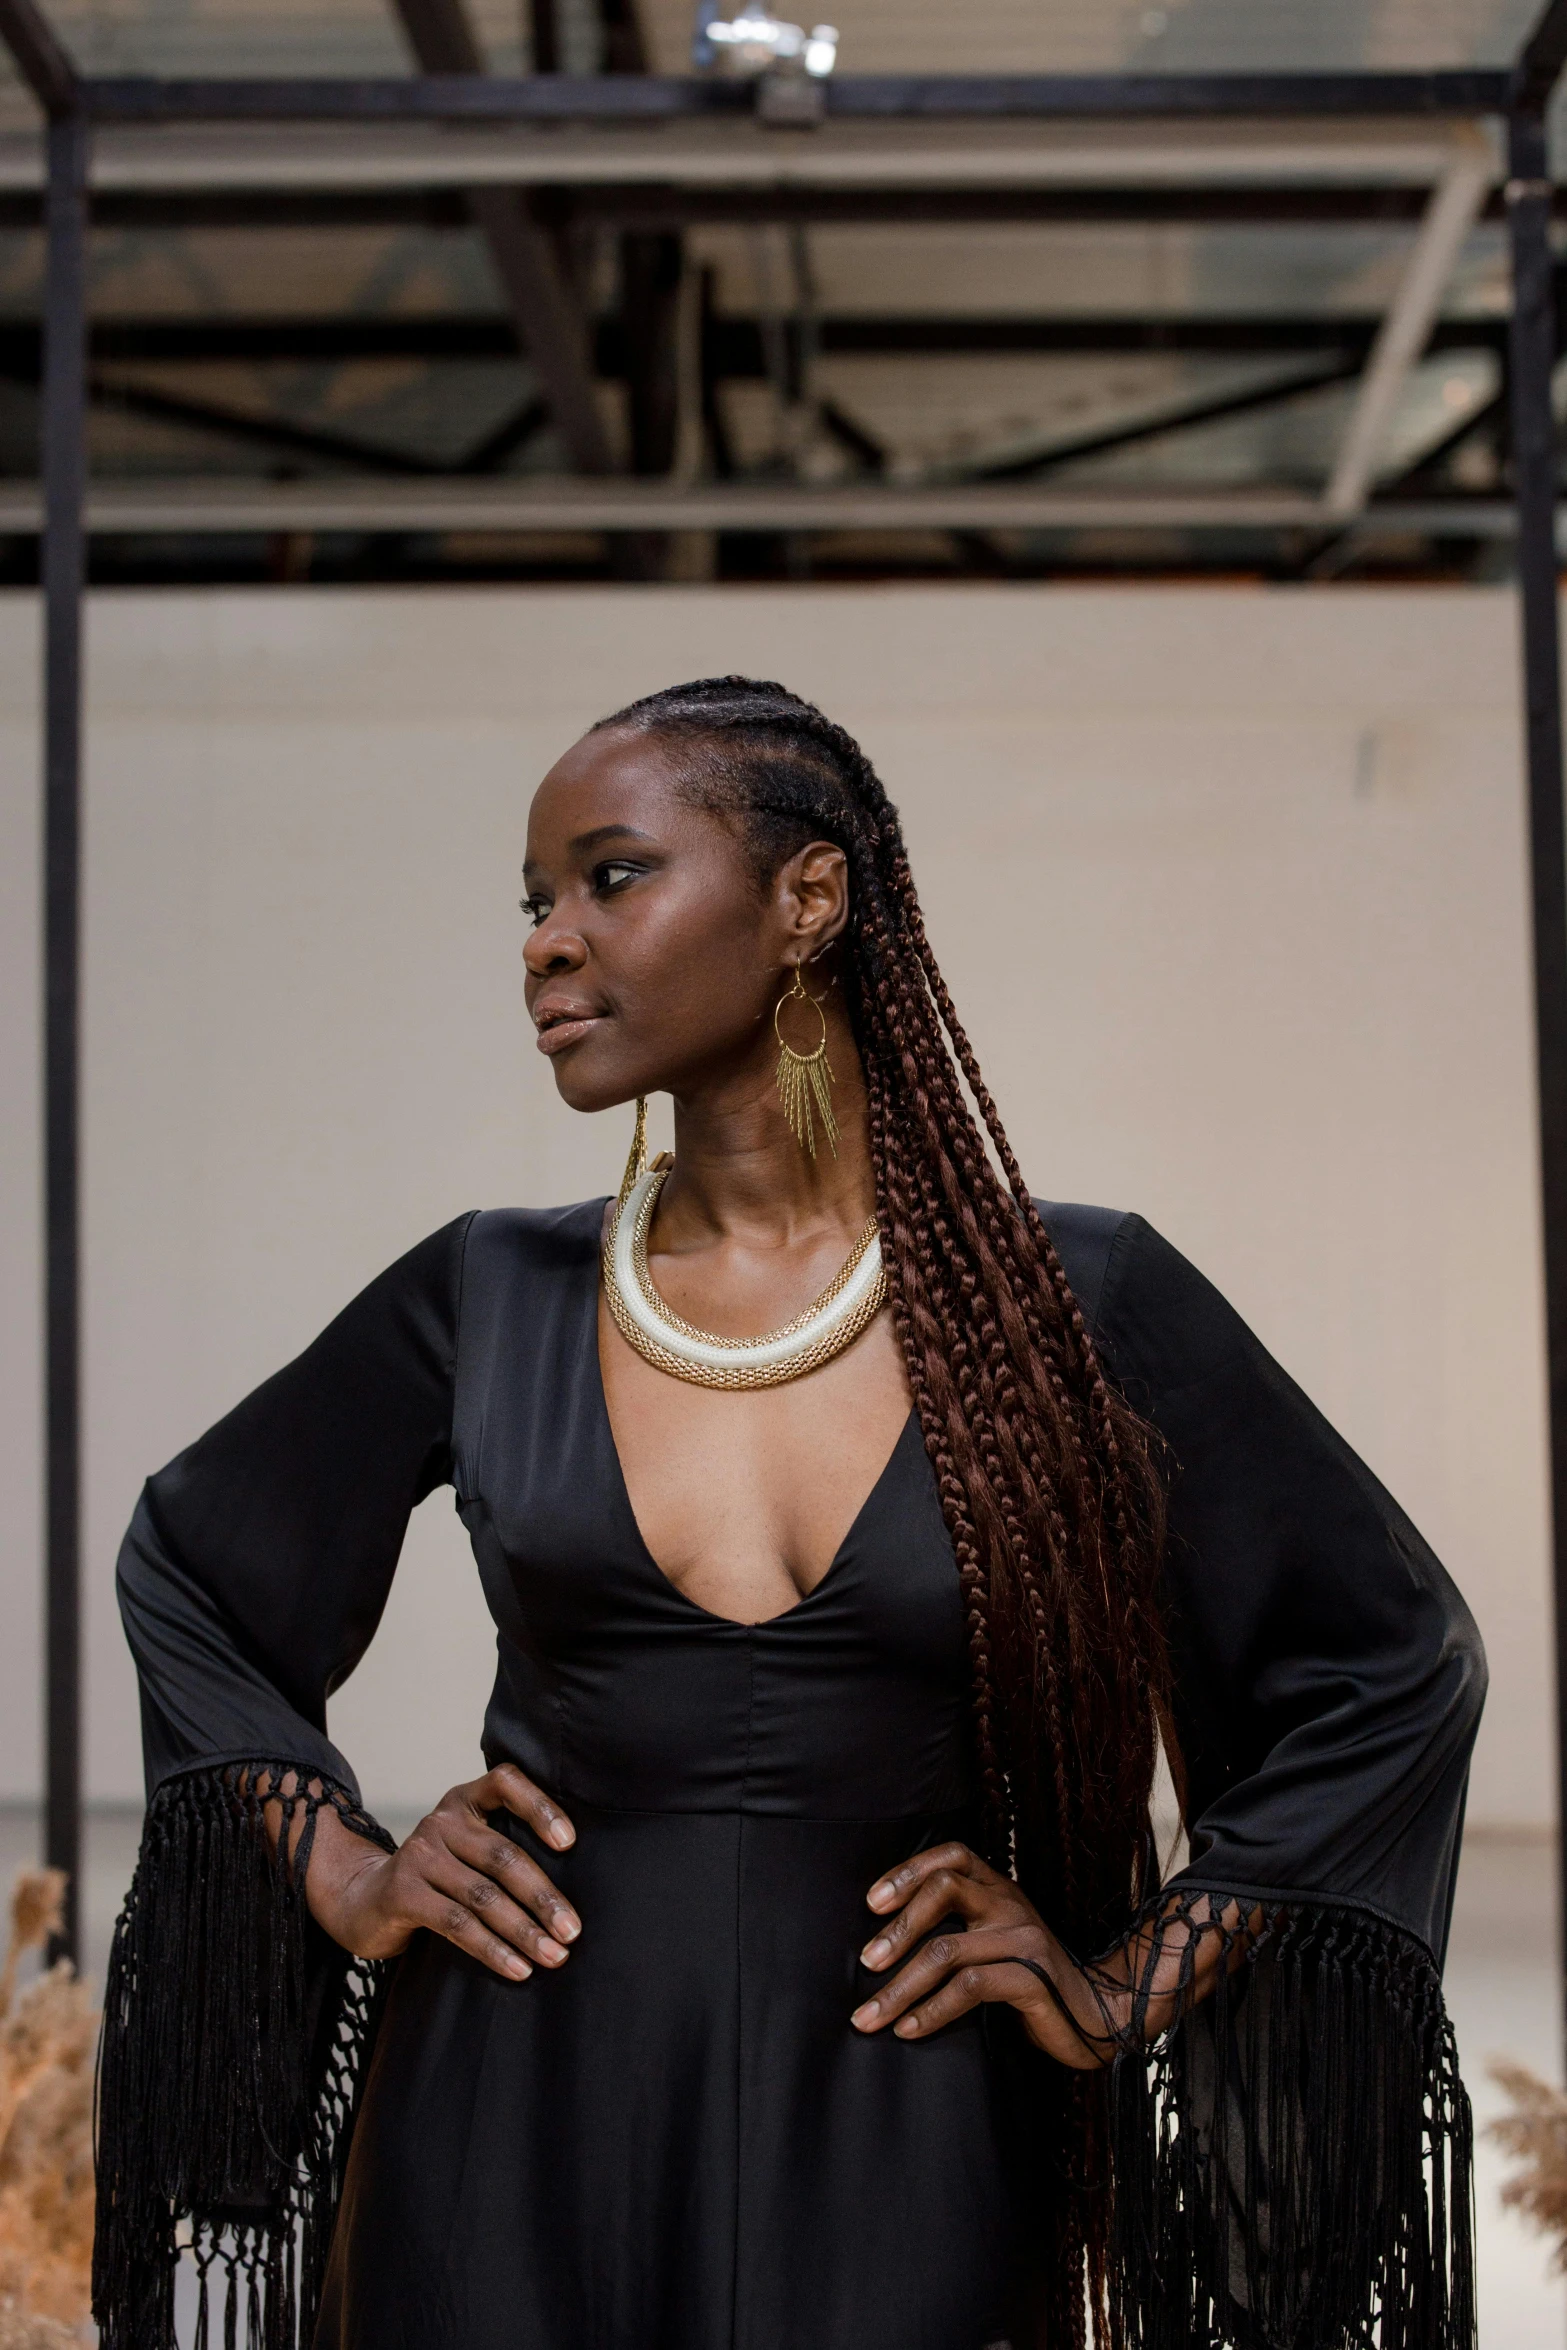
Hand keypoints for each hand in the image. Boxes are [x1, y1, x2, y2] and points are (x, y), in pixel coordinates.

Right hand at [304, 1764, 581, 1982]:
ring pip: (483, 1896)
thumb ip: (503, 1850)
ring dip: (524, 1931)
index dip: (539, 1807)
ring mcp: (419, 1855)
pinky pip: (457, 1924)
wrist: (363, 1901)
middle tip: (573, 1931)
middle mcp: (442, 1821)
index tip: (570, 1843)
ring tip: (554, 1956)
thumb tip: (569, 1893)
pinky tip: (518, 1969)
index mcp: (465, 1801)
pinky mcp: (403, 1893)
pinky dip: (493, 1949)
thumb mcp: (466, 1850)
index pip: (506, 1782)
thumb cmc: (436, 1878)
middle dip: (543, 1898)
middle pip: (502, 1857)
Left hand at [848, 1840, 1115, 2069]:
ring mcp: (1023, 1939)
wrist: (1098, 2018)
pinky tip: (909, 2030)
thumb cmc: (1030, 1984)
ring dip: (900, 1987)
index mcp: (999, 1889)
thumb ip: (957, 1931)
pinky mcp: (1032, 1978)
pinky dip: (931, 2011)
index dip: (908, 1871)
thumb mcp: (992, 1946)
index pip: (951, 1857)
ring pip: (947, 1950)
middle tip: (865, 1963)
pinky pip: (969, 1987)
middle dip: (897, 1929)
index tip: (872, 1903)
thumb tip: (882, 1947)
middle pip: (944, 1890)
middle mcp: (1011, 1904)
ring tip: (870, 2016)